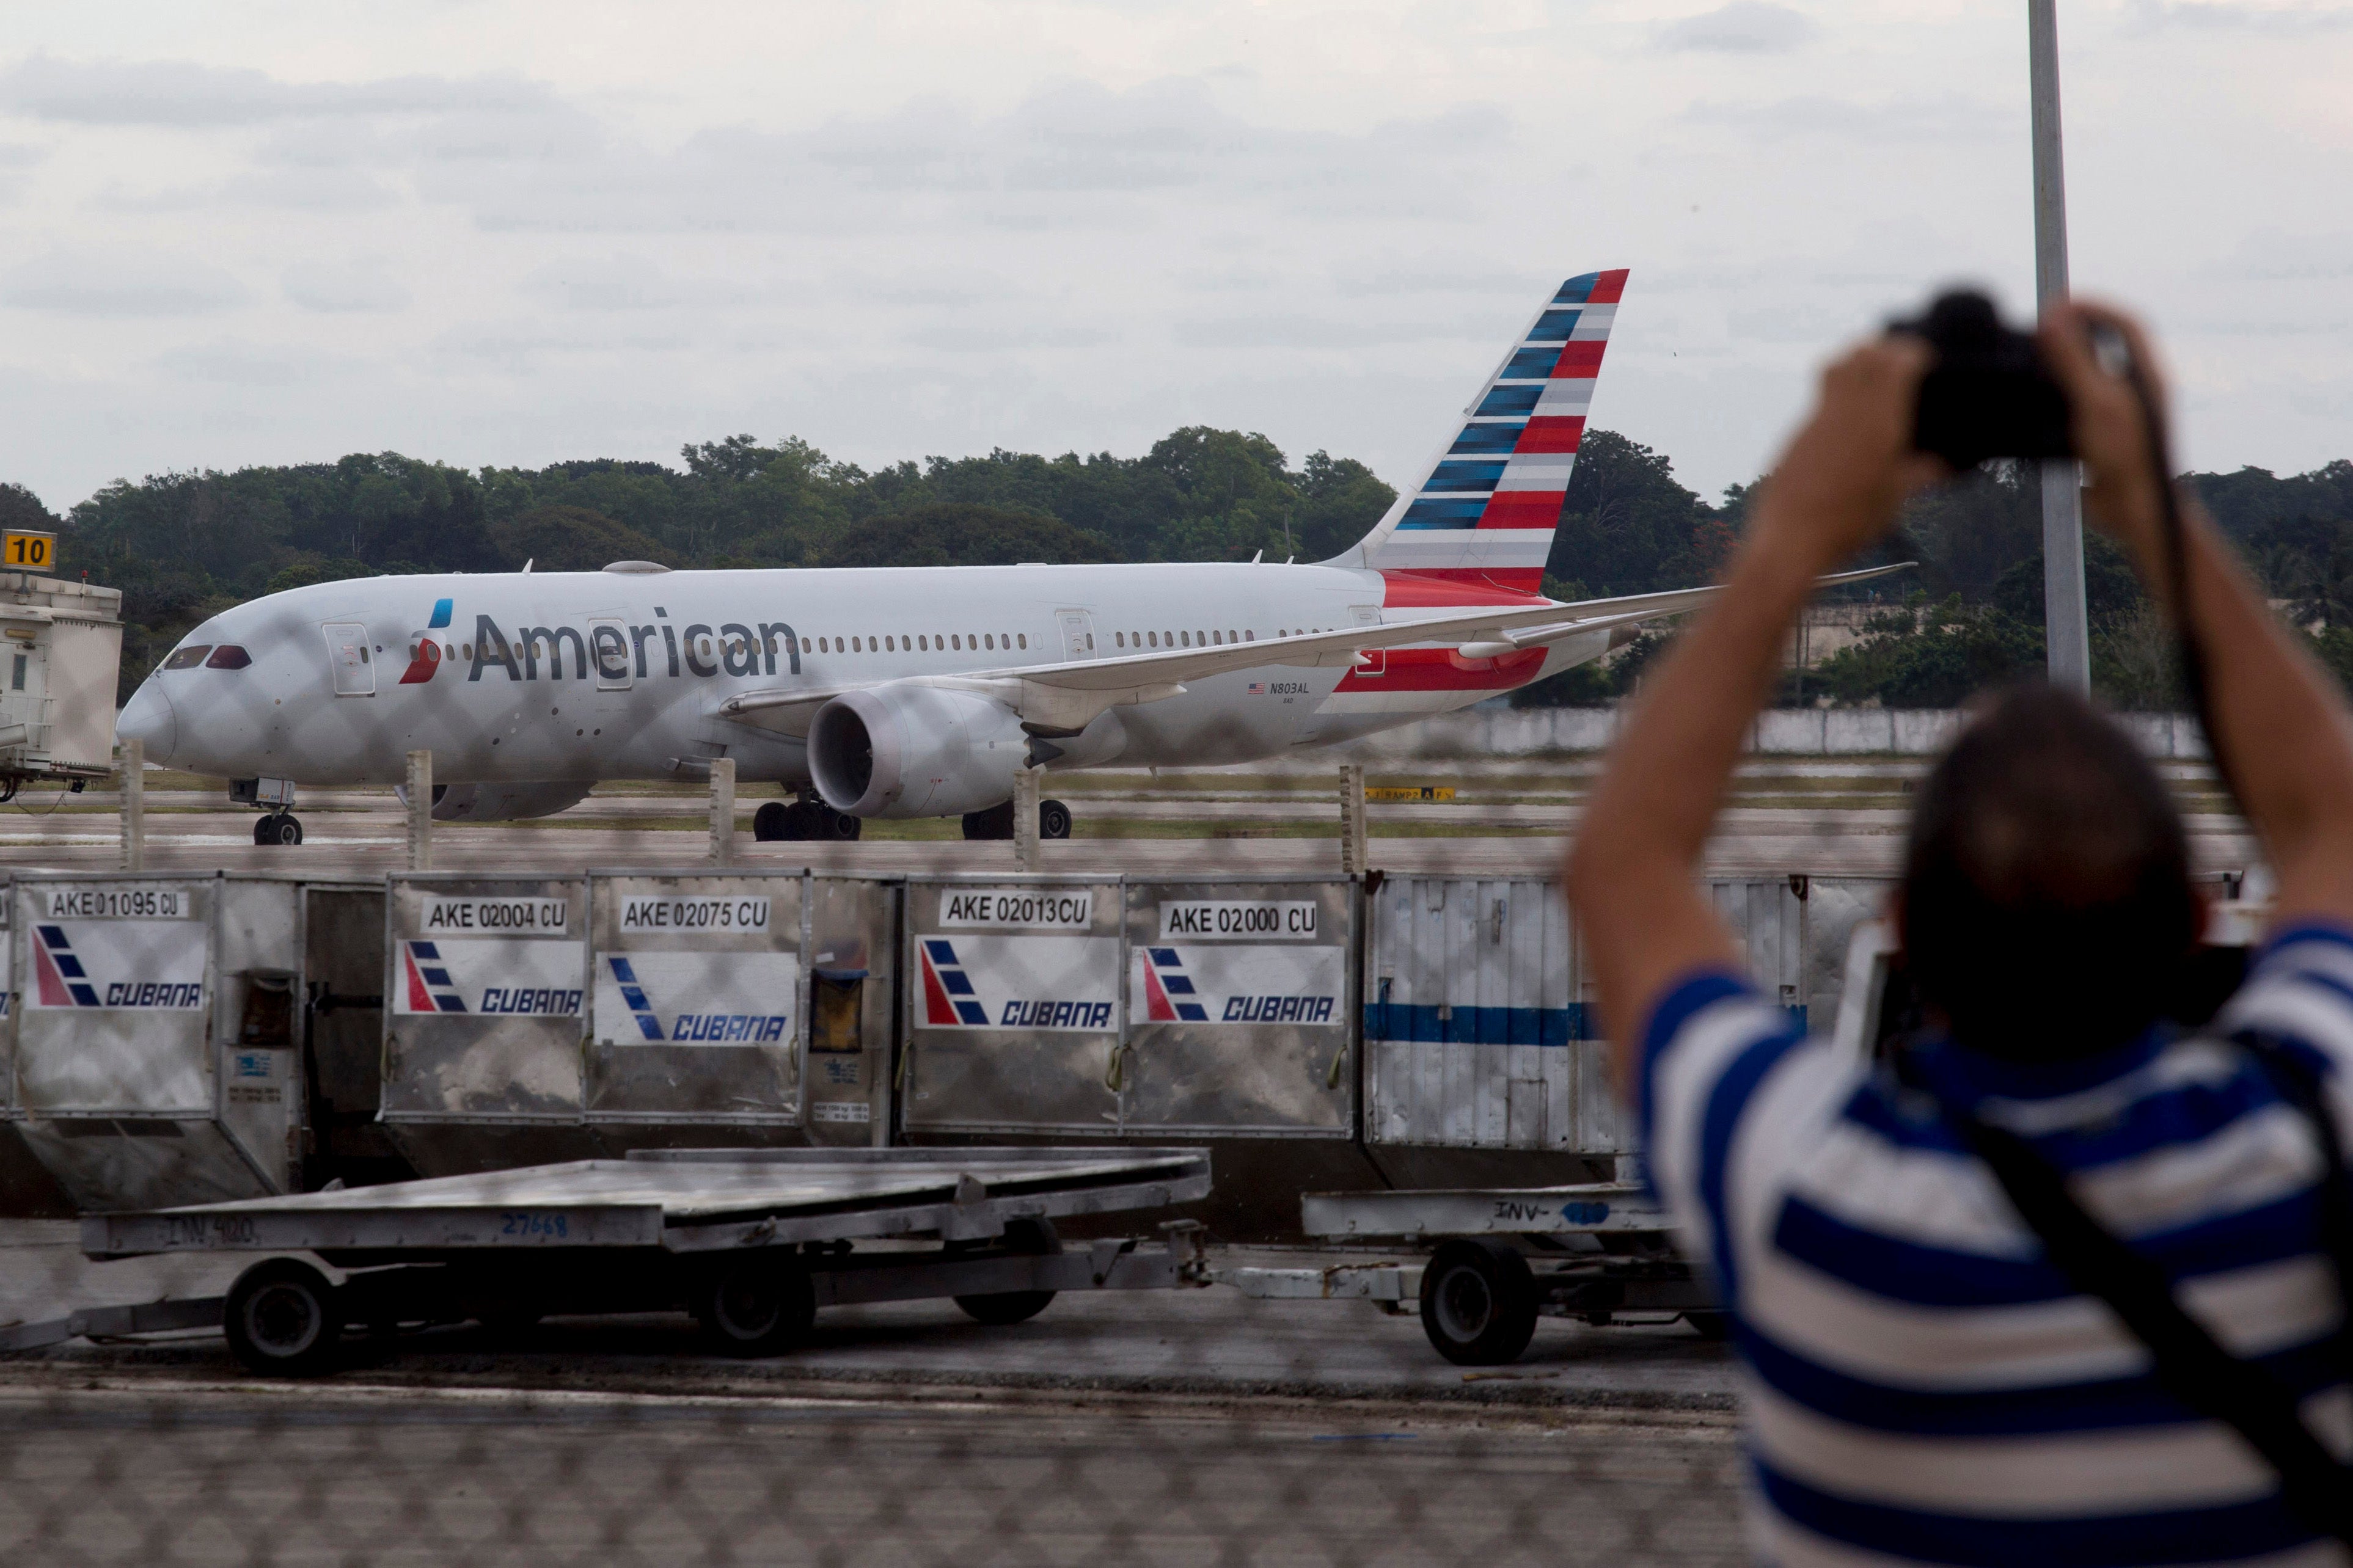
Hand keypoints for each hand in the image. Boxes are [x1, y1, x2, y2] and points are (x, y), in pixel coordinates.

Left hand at [1746, 336, 1944, 569]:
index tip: (1921, 356)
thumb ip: (1921, 473)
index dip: (1910, 351)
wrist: (1790, 540)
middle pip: (1863, 354)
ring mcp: (1816, 419)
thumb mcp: (1894, 498)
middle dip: (1883, 347)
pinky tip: (1845, 412)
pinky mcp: (1796, 433)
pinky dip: (1836, 390)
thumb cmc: (1850, 523)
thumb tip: (1947, 465)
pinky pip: (1819, 397)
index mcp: (1879, 423)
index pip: (1895, 363)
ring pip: (1835, 366)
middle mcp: (1847, 412)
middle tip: (1896, 356)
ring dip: (1854, 359)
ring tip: (1869, 369)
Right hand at [2037, 300, 2170, 568]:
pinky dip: (2057, 397)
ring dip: (2063, 363)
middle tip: (2040, 329)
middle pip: (2107, 346)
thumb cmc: (2128, 459)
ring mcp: (2119, 414)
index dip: (2095, 306)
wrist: (2137, 513)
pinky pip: (2078, 407)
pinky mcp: (2102, 437)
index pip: (2127, 323)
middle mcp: (2135, 389)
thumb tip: (2053, 320)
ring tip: (2034, 359)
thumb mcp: (2097, 402)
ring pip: (2091, 375)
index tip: (2059, 304)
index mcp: (2145, 374)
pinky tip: (2036, 404)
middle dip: (2074, 331)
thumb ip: (2073, 361)